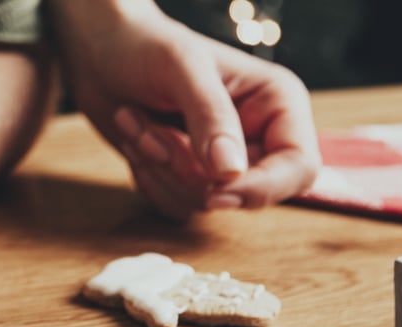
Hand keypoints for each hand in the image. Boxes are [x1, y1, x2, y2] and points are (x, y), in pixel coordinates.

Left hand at [56, 2, 319, 218]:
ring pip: (206, 203)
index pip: (298, 168)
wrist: (102, 51)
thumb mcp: (182, 69)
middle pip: (246, 193)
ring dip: (160, 170)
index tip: (214, 191)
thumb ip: (210, 117)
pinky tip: (134, 138)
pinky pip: (179, 206)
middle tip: (151, 133)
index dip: (261, 187)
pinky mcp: (191, 176)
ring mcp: (224, 161)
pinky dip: (148, 180)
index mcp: (278, 104)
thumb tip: (231, 174)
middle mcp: (260, 136)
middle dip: (188, 172)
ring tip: (136, 122)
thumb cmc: (147, 46)